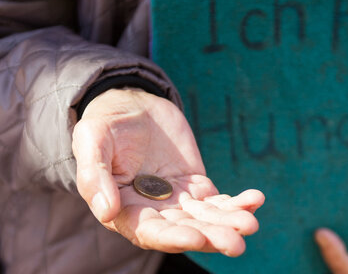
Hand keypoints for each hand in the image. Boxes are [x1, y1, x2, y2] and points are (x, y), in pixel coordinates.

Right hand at [72, 88, 264, 255]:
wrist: (131, 105)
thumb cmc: (104, 123)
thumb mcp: (91, 140)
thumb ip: (95, 176)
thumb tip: (107, 211)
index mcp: (124, 210)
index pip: (150, 232)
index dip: (172, 237)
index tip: (196, 237)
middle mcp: (154, 213)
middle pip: (186, 231)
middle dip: (211, 237)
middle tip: (237, 242)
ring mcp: (178, 201)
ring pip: (207, 219)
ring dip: (229, 223)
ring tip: (250, 224)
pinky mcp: (197, 187)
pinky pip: (220, 200)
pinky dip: (238, 202)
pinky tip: (256, 199)